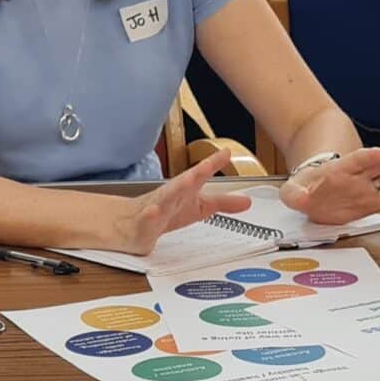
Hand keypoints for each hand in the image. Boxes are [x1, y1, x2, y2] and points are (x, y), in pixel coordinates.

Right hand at [116, 154, 254, 253]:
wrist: (132, 224)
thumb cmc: (168, 212)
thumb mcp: (199, 207)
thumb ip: (223, 203)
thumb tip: (247, 201)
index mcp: (183, 190)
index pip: (199, 175)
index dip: (212, 164)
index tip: (226, 153)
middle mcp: (169, 197)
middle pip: (181, 184)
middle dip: (192, 176)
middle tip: (205, 167)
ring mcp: (154, 210)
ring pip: (162, 201)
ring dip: (170, 194)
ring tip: (183, 184)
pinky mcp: (143, 227)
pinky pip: (146, 222)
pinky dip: (149, 217)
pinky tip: (152, 212)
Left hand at [279, 140, 379, 225]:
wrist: (311, 197)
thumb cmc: (305, 189)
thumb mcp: (292, 191)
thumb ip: (294, 194)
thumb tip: (298, 197)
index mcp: (340, 169)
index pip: (358, 160)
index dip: (370, 157)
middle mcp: (359, 176)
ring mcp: (369, 187)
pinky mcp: (374, 201)